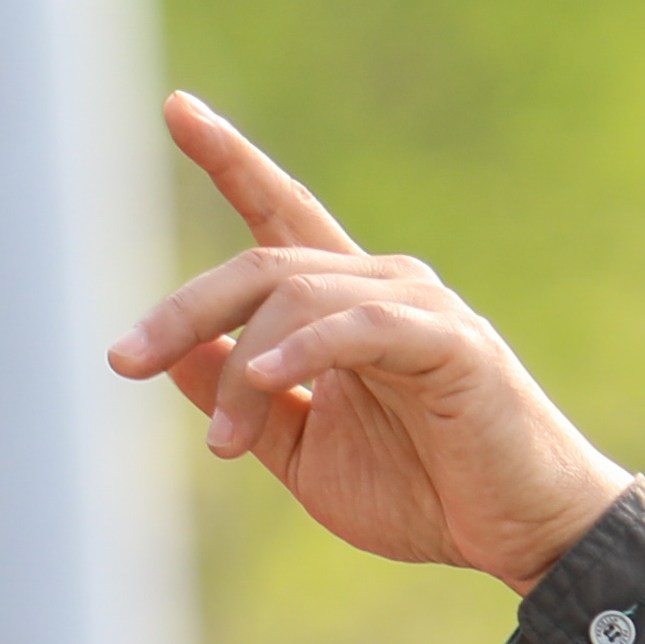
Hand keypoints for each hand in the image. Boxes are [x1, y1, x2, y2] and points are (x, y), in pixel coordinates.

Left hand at [110, 96, 630, 587]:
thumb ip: (243, 399)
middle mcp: (383, 285)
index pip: (281, 211)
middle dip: (183, 309)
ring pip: (298, 297)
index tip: (177, 108)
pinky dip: (305, 349)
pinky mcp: (453, 345)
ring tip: (221, 445)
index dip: (231, 158)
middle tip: (124, 361)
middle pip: (263, 262)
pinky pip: (361, 328)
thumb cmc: (423, 491)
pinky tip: (267, 379)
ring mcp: (422, 307)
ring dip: (242, 370)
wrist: (519, 535)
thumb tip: (174, 355)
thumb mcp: (304, 449)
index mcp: (345, 304)